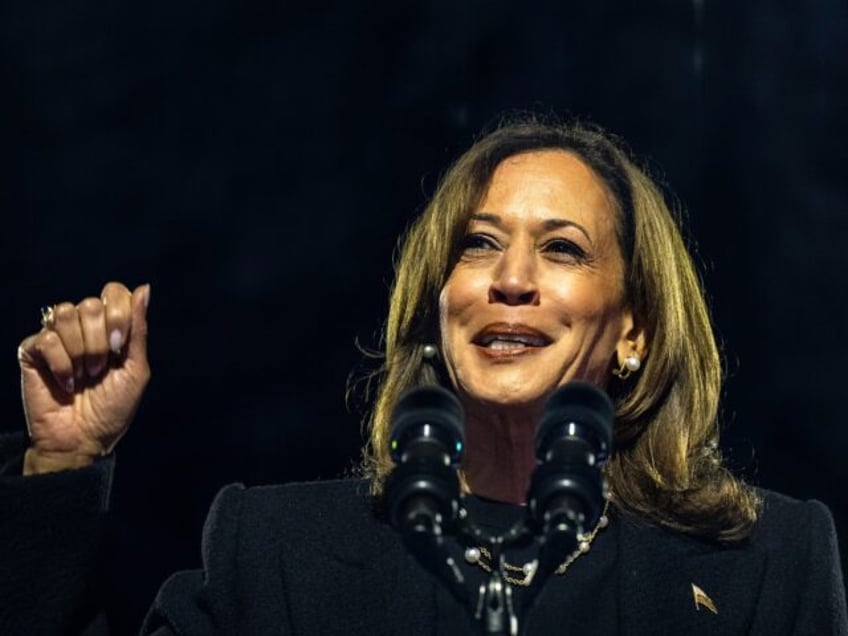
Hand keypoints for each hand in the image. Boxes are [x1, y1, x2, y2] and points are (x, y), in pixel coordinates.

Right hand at [17, 282, 150, 474]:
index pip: (113, 292)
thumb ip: (138, 329)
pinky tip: (66, 383)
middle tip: (100, 369)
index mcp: (109, 327)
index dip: (119, 314)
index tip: (119, 347)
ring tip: (83, 375)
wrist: (84, 439)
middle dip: (100, 340)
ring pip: (66, 314)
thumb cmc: (112, 408)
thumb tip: (145, 288)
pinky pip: (47, 338)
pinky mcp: (33, 351)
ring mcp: (56, 337)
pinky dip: (62, 364)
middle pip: (91, 304)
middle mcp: (82, 327)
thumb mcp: (135, 369)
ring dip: (81, 351)